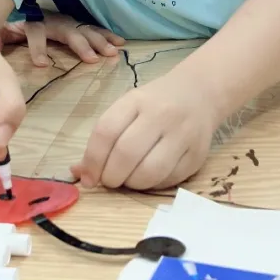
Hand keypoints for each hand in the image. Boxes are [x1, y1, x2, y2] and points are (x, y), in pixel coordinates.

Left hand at [0, 12, 124, 66]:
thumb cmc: (13, 21)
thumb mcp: (2, 30)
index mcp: (33, 22)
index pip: (35, 31)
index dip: (37, 46)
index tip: (40, 64)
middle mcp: (53, 19)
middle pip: (67, 30)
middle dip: (80, 44)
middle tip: (92, 58)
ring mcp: (67, 20)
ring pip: (84, 29)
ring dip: (99, 40)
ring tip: (112, 52)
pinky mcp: (77, 23)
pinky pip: (94, 28)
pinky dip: (107, 35)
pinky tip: (120, 42)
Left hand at [71, 70, 217, 189]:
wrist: (200, 93)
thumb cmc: (154, 104)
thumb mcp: (127, 108)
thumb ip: (104, 138)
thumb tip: (79, 172)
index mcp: (136, 100)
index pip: (106, 131)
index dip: (92, 160)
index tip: (88, 177)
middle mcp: (161, 114)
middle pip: (126, 153)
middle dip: (111, 176)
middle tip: (109, 181)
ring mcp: (183, 135)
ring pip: (150, 172)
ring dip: (132, 184)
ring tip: (129, 179)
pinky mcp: (197, 155)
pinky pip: (169, 180)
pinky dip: (153, 186)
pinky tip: (149, 177)